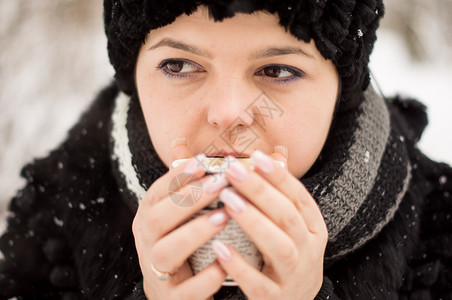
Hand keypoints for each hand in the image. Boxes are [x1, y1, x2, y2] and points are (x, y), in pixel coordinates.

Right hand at [132, 138, 228, 298]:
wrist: (177, 295)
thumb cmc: (184, 244)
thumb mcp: (179, 214)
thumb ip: (183, 181)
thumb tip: (179, 140)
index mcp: (149, 219)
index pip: (157, 193)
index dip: (178, 176)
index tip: (203, 161)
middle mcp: (147, 243)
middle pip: (157, 219)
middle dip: (187, 199)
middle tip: (219, 183)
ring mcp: (158, 272)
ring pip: (166, 252)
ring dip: (193, 232)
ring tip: (223, 217)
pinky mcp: (172, 298)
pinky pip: (186, 289)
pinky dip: (205, 277)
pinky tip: (224, 262)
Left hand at [213, 147, 327, 298]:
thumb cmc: (286, 257)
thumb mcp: (291, 228)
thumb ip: (280, 196)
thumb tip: (272, 154)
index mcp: (313, 228)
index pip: (299, 197)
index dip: (279, 176)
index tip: (256, 156)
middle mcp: (309, 250)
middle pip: (287, 216)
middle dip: (260, 191)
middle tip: (233, 170)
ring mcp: (294, 276)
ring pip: (279, 247)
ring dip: (253, 221)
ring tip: (227, 201)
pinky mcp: (276, 298)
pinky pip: (259, 283)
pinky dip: (240, 266)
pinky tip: (219, 248)